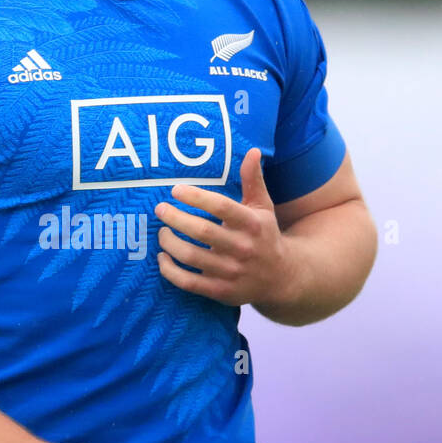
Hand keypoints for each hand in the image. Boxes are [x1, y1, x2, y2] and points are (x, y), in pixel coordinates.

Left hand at [155, 147, 301, 306]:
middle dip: (175, 218)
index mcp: (252, 224)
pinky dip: (170, 271)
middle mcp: (242, 248)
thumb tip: (252, 150)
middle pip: (202, 231)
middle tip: (160, 210)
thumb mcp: (263, 207)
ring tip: (161, 232)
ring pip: (191, 256)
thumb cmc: (265, 236)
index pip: (221, 207)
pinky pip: (188, 282)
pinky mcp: (221, 291)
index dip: (196, 197)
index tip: (175, 190)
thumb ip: (253, 180)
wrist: (281, 278)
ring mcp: (231, 272)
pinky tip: (162, 257)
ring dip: (169, 243)